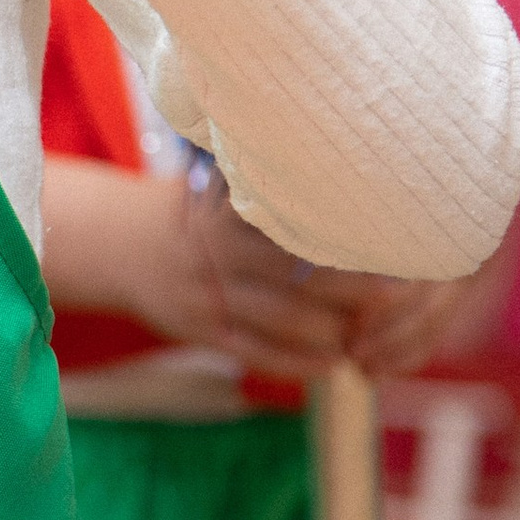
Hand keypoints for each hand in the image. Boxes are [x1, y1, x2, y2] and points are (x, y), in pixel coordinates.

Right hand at [42, 158, 463, 380]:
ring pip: (278, 319)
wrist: (122, 247)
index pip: (289, 220)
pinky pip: (255, 352)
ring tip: (371, 333)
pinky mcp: (201, 330)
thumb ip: (270, 179)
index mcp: (226, 206)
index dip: (337, 231)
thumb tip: (350, 155)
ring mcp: (205, 294)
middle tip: (398, 295)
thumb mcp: (223, 183)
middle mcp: (214, 250)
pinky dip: (298, 362)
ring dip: (329, 330)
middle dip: (348, 290)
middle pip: (291, 275)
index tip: (385, 235)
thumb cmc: (199, 210)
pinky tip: (334, 363)